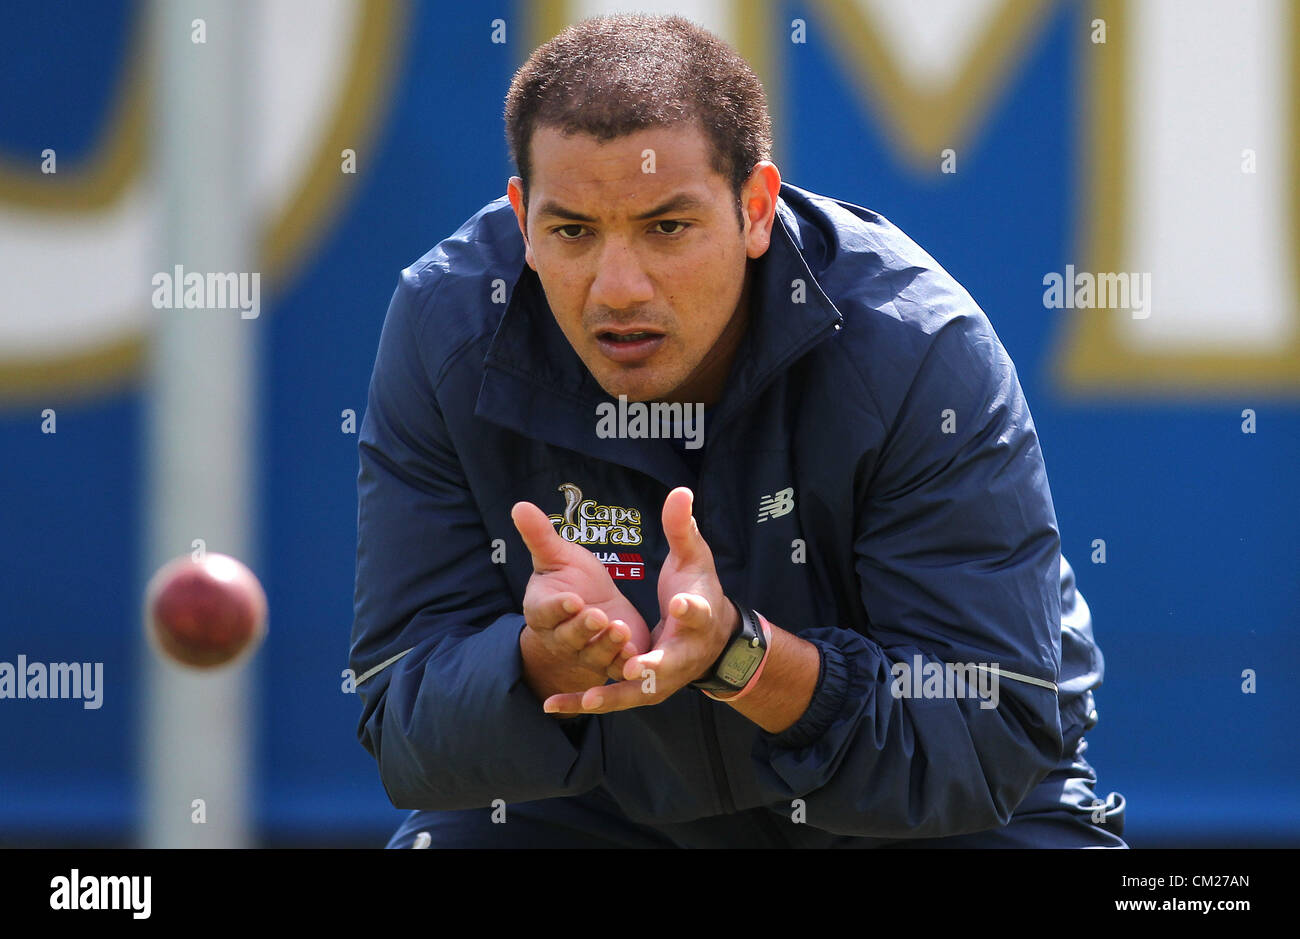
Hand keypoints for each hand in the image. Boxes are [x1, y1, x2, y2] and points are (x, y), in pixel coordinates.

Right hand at [512, 501, 650, 700]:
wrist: (595, 609)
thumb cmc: (571, 579)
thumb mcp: (557, 556)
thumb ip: (540, 536)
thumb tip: (518, 505)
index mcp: (543, 610)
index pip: (545, 611)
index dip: (558, 608)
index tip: (572, 599)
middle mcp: (561, 637)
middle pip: (568, 637)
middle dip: (582, 628)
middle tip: (598, 616)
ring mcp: (586, 654)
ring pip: (593, 655)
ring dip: (606, 646)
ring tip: (621, 629)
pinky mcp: (611, 662)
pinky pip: (616, 667)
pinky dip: (624, 664)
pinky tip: (637, 655)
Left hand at [542, 487, 737, 713]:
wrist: (712, 639)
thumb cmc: (699, 591)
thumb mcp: (694, 558)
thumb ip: (683, 528)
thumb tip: (681, 491)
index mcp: (699, 616)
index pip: (697, 612)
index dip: (690, 609)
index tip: (678, 605)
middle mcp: (684, 653)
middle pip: (669, 662)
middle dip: (652, 666)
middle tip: (632, 666)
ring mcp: (664, 677)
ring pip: (636, 690)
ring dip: (612, 693)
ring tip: (586, 698)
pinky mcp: (642, 690)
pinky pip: (611, 697)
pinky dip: (583, 701)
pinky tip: (552, 705)